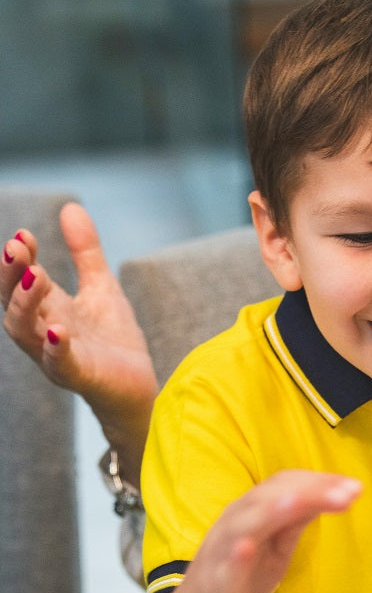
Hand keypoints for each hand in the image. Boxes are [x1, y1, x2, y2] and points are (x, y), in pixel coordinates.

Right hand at [2, 203, 157, 478]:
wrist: (138, 386)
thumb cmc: (112, 340)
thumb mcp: (101, 286)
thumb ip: (86, 252)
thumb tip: (71, 206)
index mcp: (46, 309)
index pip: (21, 280)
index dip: (19, 258)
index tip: (23, 234)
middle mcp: (43, 332)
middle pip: (12, 304)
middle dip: (10, 276)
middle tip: (15, 247)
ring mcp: (58, 356)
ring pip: (25, 333)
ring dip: (26, 304)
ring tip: (35, 276)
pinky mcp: (80, 377)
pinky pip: (60, 365)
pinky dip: (57, 348)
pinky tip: (60, 330)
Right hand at [155, 470, 362, 592]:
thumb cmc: (240, 583)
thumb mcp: (276, 548)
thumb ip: (295, 521)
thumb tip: (329, 493)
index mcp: (251, 512)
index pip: (284, 484)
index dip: (319, 482)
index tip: (355, 487)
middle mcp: (233, 524)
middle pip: (269, 496)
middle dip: (311, 491)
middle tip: (351, 493)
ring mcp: (220, 554)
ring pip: (244, 522)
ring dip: (275, 508)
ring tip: (304, 500)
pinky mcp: (212, 586)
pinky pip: (222, 568)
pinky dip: (234, 555)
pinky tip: (247, 548)